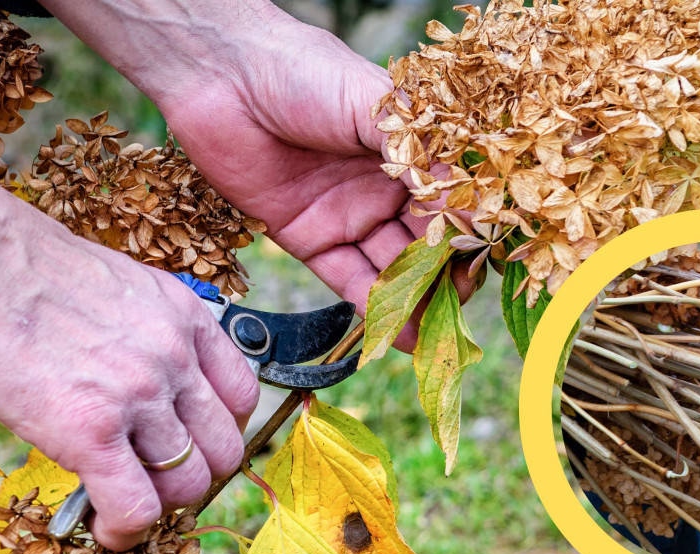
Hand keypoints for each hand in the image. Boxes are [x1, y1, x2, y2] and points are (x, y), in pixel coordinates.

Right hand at [0, 117, 259, 550]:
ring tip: (128, 501)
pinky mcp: (91, 431)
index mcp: (188, 319)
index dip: (218, 431)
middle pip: (224, 448)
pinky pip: (136, 506)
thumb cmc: (33, 272)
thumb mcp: (126, 290)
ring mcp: (139, 395)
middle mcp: (176, 358)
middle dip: (196, 473)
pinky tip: (107, 529)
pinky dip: (126, 530)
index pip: (241, 397)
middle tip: (158, 478)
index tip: (192, 442)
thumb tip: (151, 386)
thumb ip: (153, 336)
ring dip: (161, 504)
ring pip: (187, 483)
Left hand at [40, 0, 463, 349]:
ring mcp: (347, 214)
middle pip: (424, 243)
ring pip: (389, 267)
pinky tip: (397, 334)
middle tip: (459, 314)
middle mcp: (383, 187)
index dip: (466, 237)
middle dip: (443, 280)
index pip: (450, 204)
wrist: (219, 75)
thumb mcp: (371, 104)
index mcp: (408, 152)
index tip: (480, 268)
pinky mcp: (308, 238)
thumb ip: (415, 155)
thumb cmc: (302, 71)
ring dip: (412, 302)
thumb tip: (463, 203)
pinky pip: (346, 278)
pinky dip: (370, 307)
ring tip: (434, 337)